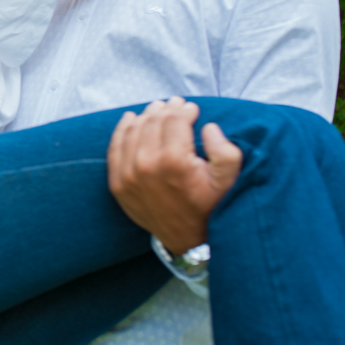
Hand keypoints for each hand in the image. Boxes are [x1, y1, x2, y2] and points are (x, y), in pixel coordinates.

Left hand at [107, 97, 243, 254]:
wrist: (188, 240)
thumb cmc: (210, 207)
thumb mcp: (229, 182)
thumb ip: (226, 152)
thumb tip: (208, 127)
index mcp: (174, 161)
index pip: (174, 120)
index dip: (184, 110)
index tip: (191, 108)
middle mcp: (146, 165)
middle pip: (153, 122)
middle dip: (166, 109)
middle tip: (174, 104)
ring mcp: (128, 175)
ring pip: (133, 130)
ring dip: (146, 116)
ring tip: (157, 109)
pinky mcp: (117, 183)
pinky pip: (115, 147)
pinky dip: (122, 129)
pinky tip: (131, 119)